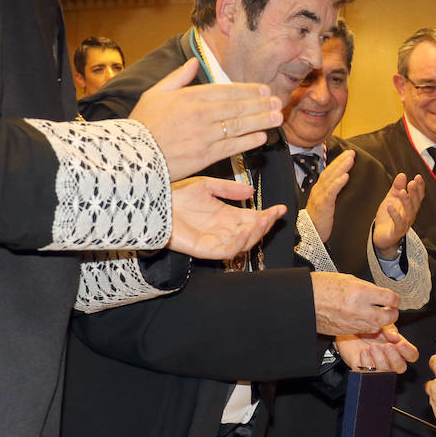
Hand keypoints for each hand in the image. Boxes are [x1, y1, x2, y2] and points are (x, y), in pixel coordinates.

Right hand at [130, 58, 283, 180]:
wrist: (132, 156)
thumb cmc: (142, 125)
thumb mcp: (154, 94)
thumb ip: (176, 77)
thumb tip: (193, 62)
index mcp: (189, 97)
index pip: (226, 90)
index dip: (248, 90)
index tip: (263, 89)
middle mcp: (200, 114)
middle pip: (238, 106)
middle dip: (261, 104)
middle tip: (278, 102)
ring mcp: (205, 135)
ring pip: (240, 125)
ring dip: (261, 120)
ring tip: (276, 117)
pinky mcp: (206, 155)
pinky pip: (233, 146)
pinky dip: (249, 141)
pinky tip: (262, 137)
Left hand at [167, 176, 286, 258]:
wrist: (156, 203)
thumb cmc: (176, 196)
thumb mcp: (207, 186)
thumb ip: (229, 189)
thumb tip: (250, 191)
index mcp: (226, 216)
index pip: (253, 218)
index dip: (268, 215)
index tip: (280, 208)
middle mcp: (223, 229)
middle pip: (253, 232)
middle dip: (266, 224)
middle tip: (274, 214)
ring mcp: (215, 240)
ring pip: (244, 243)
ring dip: (256, 233)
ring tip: (263, 221)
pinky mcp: (205, 249)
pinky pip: (227, 250)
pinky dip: (239, 243)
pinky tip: (245, 231)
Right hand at [305, 149, 354, 241]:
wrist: (308, 234)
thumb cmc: (318, 220)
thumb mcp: (324, 204)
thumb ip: (330, 192)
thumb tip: (338, 183)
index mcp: (319, 189)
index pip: (329, 172)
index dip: (338, 162)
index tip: (348, 155)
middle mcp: (318, 190)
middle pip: (330, 172)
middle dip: (341, 161)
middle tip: (351, 152)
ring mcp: (320, 197)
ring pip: (331, 179)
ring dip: (341, 168)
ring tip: (350, 159)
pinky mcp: (323, 205)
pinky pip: (331, 192)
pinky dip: (338, 183)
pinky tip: (345, 176)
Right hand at [311, 271, 399, 334]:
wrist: (305, 300)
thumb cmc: (321, 287)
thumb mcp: (348, 279)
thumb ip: (367, 288)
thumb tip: (379, 294)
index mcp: (360, 292)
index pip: (390, 299)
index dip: (395, 299)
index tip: (394, 298)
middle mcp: (359, 309)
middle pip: (389, 317)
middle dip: (393, 313)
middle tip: (391, 308)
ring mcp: (353, 322)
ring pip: (378, 326)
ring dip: (382, 321)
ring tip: (378, 313)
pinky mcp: (347, 331)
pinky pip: (364, 331)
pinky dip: (368, 326)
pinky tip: (364, 318)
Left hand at [335, 324, 418, 373]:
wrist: (347, 329)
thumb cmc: (366, 328)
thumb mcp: (381, 325)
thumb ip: (390, 331)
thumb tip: (396, 338)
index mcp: (397, 348)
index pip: (412, 355)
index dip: (409, 352)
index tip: (400, 344)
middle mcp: (389, 359)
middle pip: (401, 367)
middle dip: (394, 357)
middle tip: (386, 346)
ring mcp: (377, 366)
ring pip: (385, 372)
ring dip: (380, 359)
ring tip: (372, 347)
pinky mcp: (363, 370)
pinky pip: (369, 374)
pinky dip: (367, 362)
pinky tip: (364, 352)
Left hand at [372, 173, 424, 257]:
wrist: (381, 236)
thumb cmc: (387, 218)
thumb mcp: (391, 199)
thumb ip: (397, 188)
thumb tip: (402, 175)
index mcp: (409, 207)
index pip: (418, 196)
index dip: (419, 187)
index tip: (418, 177)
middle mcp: (409, 215)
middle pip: (415, 204)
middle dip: (415, 193)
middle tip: (412, 182)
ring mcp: (404, 224)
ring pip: (409, 213)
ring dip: (407, 202)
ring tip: (403, 192)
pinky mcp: (396, 232)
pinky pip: (398, 224)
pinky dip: (395, 215)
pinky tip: (390, 206)